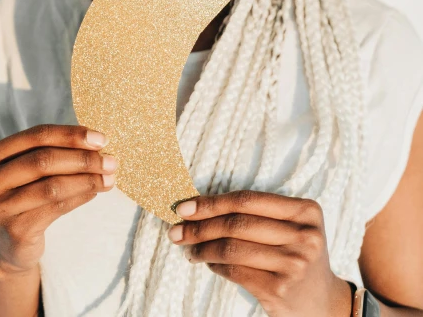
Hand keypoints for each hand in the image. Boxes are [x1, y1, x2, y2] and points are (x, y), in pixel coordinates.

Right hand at [0, 124, 116, 274]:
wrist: (10, 245)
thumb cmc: (25, 193)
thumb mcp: (30, 168)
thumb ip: (54, 150)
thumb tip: (97, 141)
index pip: (36, 136)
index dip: (70, 135)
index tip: (101, 138)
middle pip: (43, 160)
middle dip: (82, 159)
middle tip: (111, 161)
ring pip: (51, 186)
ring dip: (86, 180)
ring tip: (109, 178)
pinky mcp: (14, 231)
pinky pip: (55, 208)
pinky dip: (80, 197)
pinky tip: (94, 192)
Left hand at [167, 190, 352, 316]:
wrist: (324, 302)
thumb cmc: (299, 254)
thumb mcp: (293, 226)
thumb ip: (258, 213)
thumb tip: (201, 206)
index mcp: (306, 211)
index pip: (247, 200)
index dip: (212, 202)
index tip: (185, 207)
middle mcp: (303, 236)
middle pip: (237, 224)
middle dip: (200, 226)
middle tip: (176, 229)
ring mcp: (293, 264)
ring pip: (232, 249)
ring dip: (203, 248)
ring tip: (188, 248)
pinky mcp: (279, 289)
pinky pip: (235, 272)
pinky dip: (215, 266)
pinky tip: (208, 263)